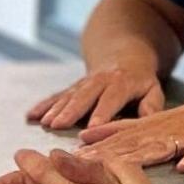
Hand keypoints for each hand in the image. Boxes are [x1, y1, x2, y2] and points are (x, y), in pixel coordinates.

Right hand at [27, 64, 165, 133]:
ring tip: (44, 122)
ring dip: (54, 109)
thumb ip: (151, 107)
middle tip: (57, 124)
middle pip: (84, 96)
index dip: (102, 112)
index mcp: (121, 83)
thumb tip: (149, 122)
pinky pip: (56, 96)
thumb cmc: (140, 80)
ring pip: (67, 96)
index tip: (93, 127)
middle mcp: (99, 81)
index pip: (111, 98)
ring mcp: (83, 84)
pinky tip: (31, 115)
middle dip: (70, 110)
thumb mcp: (153, 90)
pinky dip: (43, 105)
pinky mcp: (72, 88)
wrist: (123, 55)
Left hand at [82, 94, 183, 172]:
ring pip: (161, 146)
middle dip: (106, 153)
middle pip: (131, 143)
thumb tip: (85, 137)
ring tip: (122, 165)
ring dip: (142, 155)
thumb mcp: (154, 123)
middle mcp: (163, 130)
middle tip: (80, 163)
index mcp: (149, 127)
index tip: (67, 156)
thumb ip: (122, 131)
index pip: (116, 137)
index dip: (92, 147)